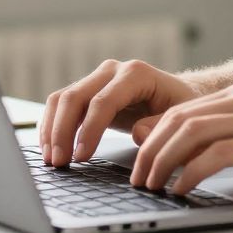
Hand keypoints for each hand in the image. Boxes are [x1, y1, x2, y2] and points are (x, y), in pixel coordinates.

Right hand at [39, 59, 196, 166]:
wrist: (179, 96)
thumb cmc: (182, 107)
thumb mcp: (182, 118)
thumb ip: (161, 125)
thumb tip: (138, 134)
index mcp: (136, 74)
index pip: (103, 101)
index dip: (89, 130)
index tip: (82, 156)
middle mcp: (112, 71)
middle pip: (75, 97)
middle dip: (62, 131)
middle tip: (60, 162)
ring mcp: (97, 79)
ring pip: (62, 99)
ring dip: (52, 130)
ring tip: (51, 159)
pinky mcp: (88, 91)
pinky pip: (61, 105)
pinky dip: (51, 126)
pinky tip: (50, 148)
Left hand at [128, 82, 232, 194]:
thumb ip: (232, 138)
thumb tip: (190, 156)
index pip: (181, 111)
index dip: (152, 136)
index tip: (139, 163)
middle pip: (177, 119)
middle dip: (149, 151)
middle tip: (137, 180)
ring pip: (191, 133)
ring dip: (163, 161)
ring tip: (152, 187)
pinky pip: (217, 154)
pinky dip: (192, 172)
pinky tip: (183, 189)